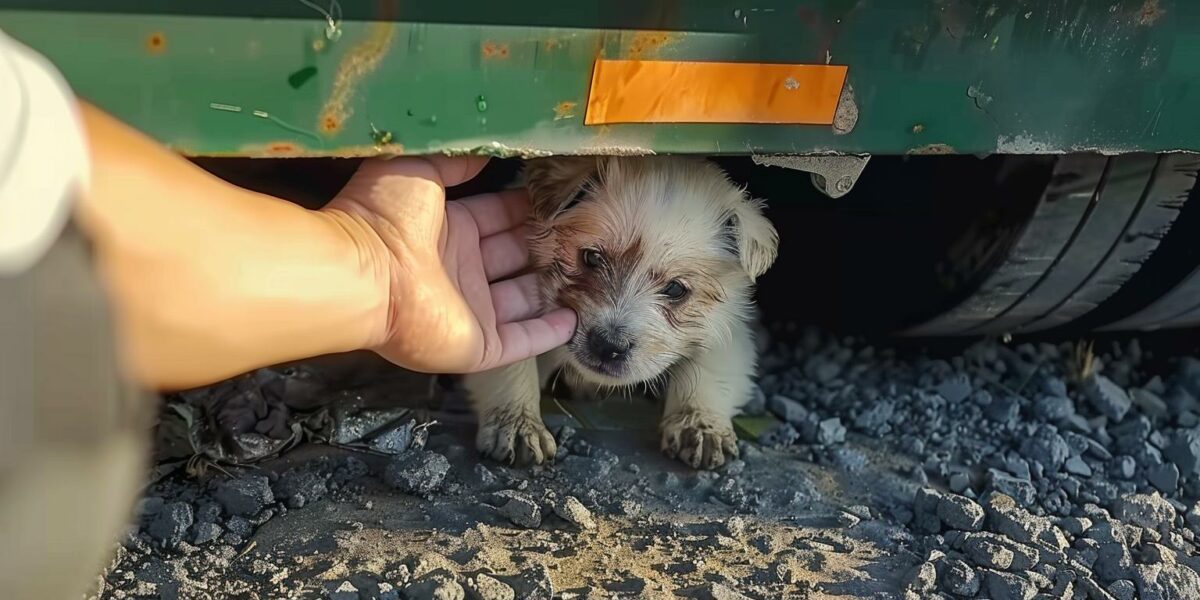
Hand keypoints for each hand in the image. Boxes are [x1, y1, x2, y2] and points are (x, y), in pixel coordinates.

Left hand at [324, 156, 575, 373]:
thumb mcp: (419, 169)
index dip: (527, 209)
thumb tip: (487, 148)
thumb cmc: (383, 216)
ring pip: (523, 299)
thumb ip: (455, 161)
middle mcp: (461, 270)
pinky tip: (576, 319)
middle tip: (590, 233)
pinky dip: (548, 332)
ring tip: (596, 274)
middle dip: (548, 246)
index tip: (564, 198)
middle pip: (515, 257)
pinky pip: (521, 340)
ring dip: (554, 288)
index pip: (499, 217)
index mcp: (449, 230)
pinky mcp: (477, 345)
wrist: (359, 276)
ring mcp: (470, 311)